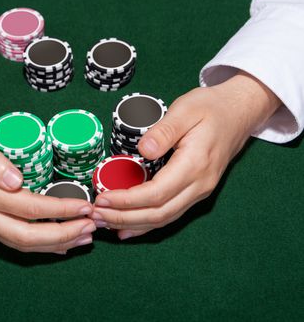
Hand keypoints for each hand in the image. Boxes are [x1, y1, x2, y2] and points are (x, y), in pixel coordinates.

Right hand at [0, 119, 95, 253]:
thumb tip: (16, 182)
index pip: (27, 207)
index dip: (59, 209)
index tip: (84, 205)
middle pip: (26, 236)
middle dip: (62, 235)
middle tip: (91, 226)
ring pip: (19, 244)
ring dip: (53, 244)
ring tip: (83, 237)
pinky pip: (11, 240)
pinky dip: (37, 245)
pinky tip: (56, 243)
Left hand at [92, 71, 281, 238]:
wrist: (239, 112)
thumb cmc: (211, 107)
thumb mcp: (186, 109)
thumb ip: (165, 130)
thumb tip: (144, 150)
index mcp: (194, 165)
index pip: (156, 193)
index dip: (127, 200)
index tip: (102, 198)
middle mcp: (199, 185)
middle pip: (158, 213)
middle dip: (123, 217)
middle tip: (95, 215)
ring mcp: (200, 191)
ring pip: (164, 219)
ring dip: (132, 224)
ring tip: (104, 222)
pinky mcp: (196, 191)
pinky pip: (169, 214)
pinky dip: (146, 224)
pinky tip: (127, 229)